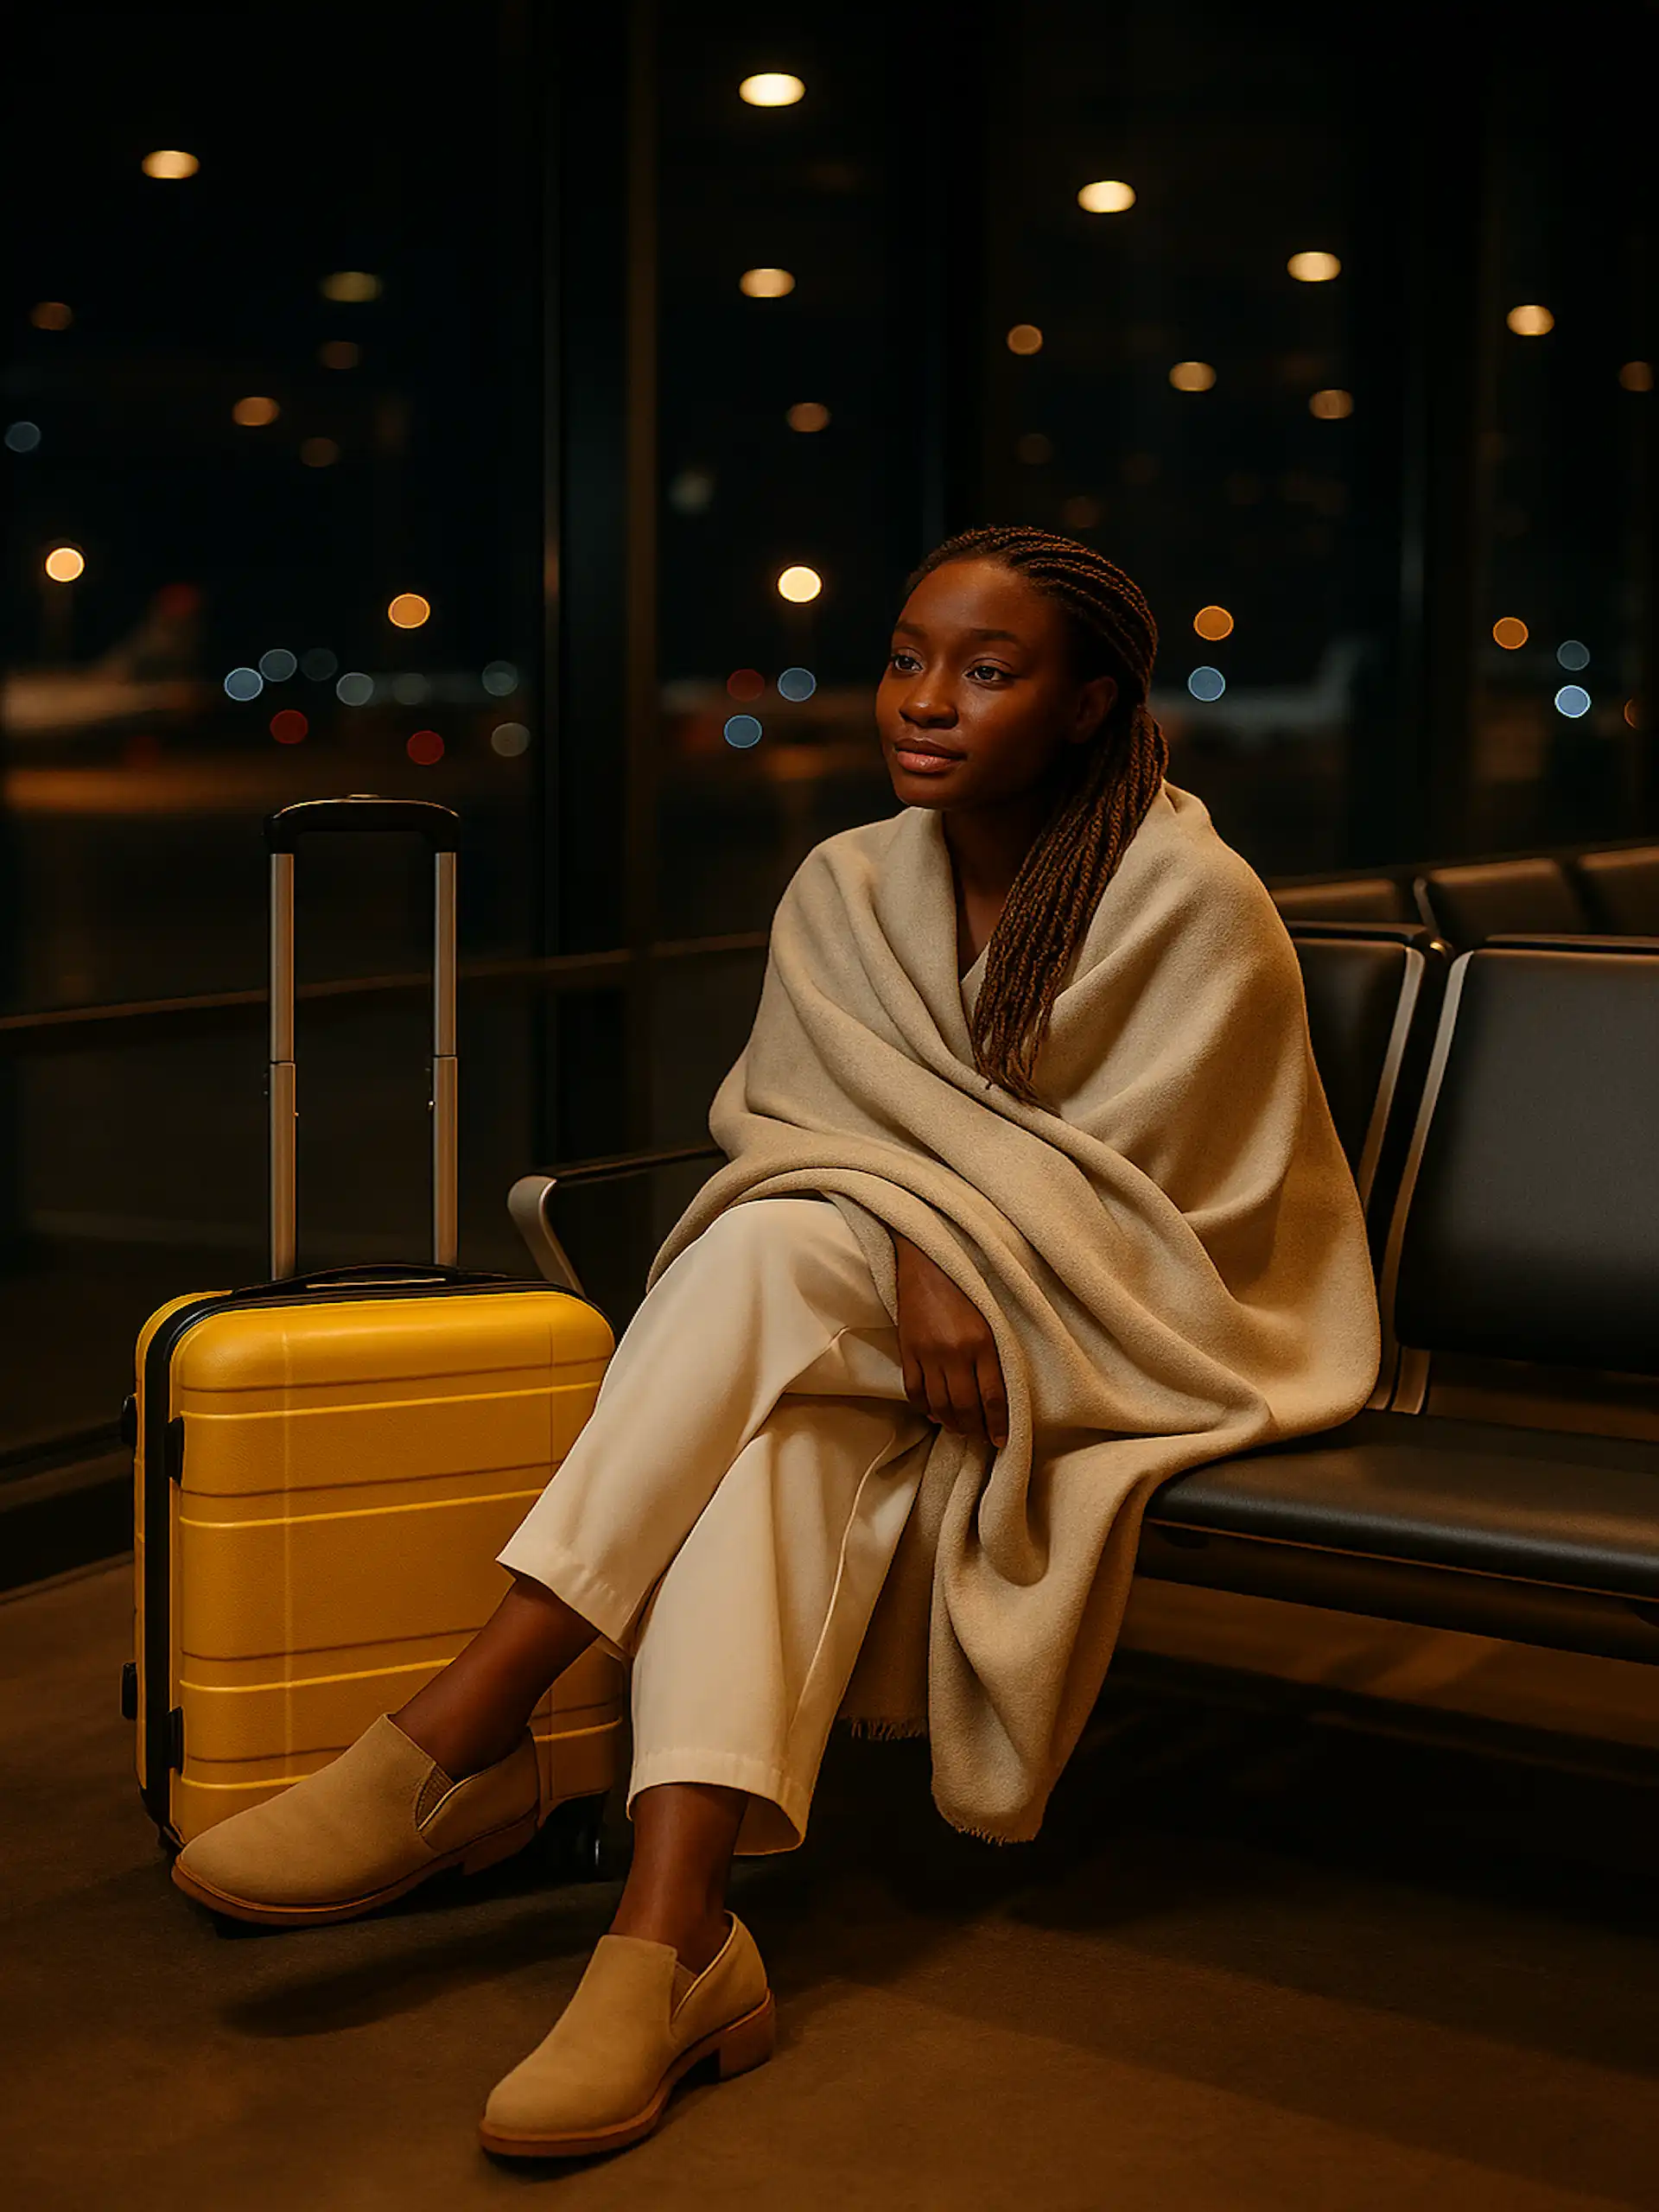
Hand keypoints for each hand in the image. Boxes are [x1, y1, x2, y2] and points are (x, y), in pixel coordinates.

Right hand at [892, 1231, 1008, 1449]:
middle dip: (974, 1430)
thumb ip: (995, 1354)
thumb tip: (995, 1394)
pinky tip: (933, 1413)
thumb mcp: (992, 1317)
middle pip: (965, 1407)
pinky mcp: (907, 1349)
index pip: (992, 1397)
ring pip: (939, 1404)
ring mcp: (928, 1353)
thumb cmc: (967, 1286)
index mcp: (983, 1342)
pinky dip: (924, 1408)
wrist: (928, 1260)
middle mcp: (955, 1352)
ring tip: (959, 1429)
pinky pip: (914, 1391)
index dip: (997, 1424)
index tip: (1001, 1441)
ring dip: (950, 1423)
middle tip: (980, 1439)